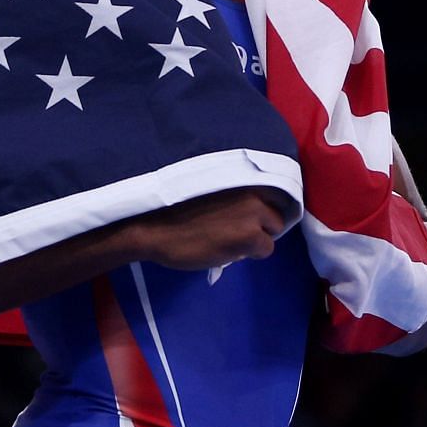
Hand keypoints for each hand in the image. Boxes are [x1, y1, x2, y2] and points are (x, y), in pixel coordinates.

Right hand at [125, 187, 290, 270]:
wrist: (151, 227)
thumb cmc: (171, 209)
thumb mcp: (207, 189)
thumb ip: (231, 194)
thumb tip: (247, 210)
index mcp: (239, 173)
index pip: (271, 190)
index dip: (261, 207)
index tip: (248, 216)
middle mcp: (252, 189)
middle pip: (275, 212)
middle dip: (259, 224)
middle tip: (235, 232)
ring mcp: (253, 212)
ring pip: (272, 232)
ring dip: (255, 239)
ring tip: (228, 241)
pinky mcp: (251, 236)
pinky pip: (265, 249)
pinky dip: (249, 253)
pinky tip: (227, 250)